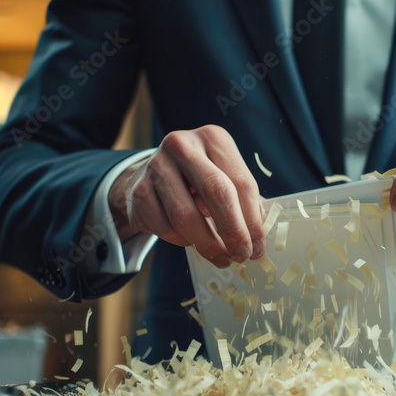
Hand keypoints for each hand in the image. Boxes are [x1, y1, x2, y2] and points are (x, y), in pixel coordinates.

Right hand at [109, 125, 264, 268]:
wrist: (149, 177)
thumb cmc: (197, 180)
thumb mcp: (223, 177)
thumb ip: (242, 202)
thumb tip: (256, 241)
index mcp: (213, 138)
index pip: (241, 182)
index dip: (253, 220)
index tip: (257, 247)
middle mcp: (183, 146)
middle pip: (216, 191)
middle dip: (233, 230)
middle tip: (241, 255)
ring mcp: (156, 165)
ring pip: (185, 215)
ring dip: (208, 244)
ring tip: (221, 257)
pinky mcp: (138, 190)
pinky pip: (165, 227)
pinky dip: (183, 241)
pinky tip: (192, 241)